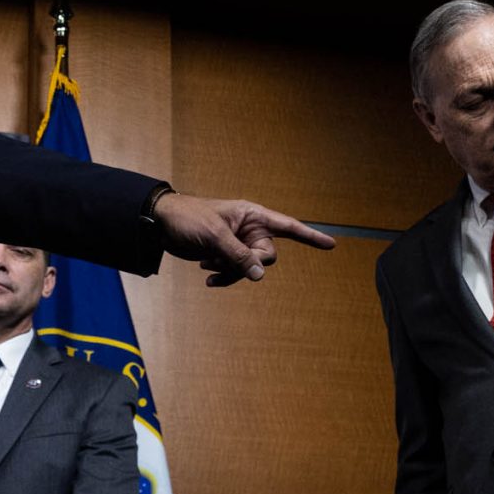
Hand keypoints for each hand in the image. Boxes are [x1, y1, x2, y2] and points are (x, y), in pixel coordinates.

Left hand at [154, 193, 336, 286]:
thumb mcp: (215, 236)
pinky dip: (223, 276)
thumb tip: (260, 275)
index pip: (288, 226)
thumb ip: (238, 256)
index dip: (310, 236)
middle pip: (266, 256)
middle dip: (247, 263)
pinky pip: (235, 272)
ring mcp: (239, 244)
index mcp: (253, 215)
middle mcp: (250, 229)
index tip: (331, 245)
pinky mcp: (226, 255)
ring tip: (207, 264)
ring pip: (250, 268)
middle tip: (222, 258)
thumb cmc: (189, 218)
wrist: (162, 223)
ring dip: (230, 271)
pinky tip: (207, 277)